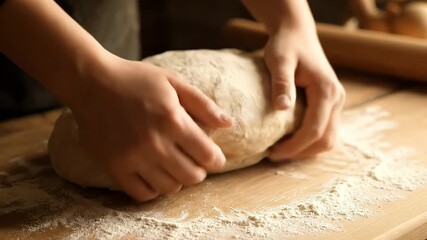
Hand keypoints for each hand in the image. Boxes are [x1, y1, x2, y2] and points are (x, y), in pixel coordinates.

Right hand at [70, 55, 231, 200]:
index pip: (207, 155)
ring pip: (170, 187)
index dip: (217, 160)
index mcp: (172, 120)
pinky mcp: (114, 167)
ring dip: (178, 179)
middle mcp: (154, 143)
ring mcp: (132, 158)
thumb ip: (203, 104)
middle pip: (192, 176)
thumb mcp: (173, 82)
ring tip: (174, 165)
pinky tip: (155, 174)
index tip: (214, 157)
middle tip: (194, 160)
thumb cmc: (135, 79)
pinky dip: (154, 189)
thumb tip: (228, 124)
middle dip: (200, 170)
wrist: (91, 82)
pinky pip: (142, 194)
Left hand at [265, 24, 345, 159]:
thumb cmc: (286, 45)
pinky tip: (290, 139)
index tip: (272, 152)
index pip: (315, 129)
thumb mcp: (279, 60)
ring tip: (281, 150)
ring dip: (307, 150)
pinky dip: (310, 141)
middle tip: (275, 154)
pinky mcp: (330, 104)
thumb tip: (282, 108)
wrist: (297, 34)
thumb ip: (282, 83)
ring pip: (329, 138)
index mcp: (327, 90)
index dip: (294, 146)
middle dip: (301, 152)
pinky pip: (325, 130)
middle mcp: (337, 98)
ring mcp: (336, 102)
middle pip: (327, 140)